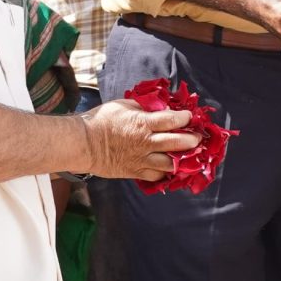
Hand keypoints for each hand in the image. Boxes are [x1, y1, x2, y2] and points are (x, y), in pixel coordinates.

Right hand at [79, 101, 202, 182]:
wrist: (82, 144)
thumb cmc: (100, 121)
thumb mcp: (123, 105)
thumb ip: (143, 106)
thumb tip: (160, 106)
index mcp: (143, 123)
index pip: (172, 120)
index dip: (185, 118)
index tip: (190, 116)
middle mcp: (146, 143)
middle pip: (177, 143)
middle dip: (192, 140)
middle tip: (197, 137)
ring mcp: (141, 160)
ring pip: (170, 164)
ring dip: (183, 160)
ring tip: (189, 155)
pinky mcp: (135, 172)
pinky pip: (156, 176)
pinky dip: (165, 173)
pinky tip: (170, 168)